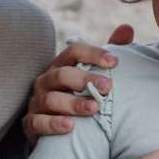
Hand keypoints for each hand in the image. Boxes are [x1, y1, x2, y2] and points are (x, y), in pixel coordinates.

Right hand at [24, 24, 134, 139]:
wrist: (59, 131)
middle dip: (85, 80)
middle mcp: (46, 80)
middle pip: (62, 74)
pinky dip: (54, 124)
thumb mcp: (94, 78)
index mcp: (62, 65)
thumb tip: (127, 28)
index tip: (115, 62)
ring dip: (73, 103)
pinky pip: (38, 122)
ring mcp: (36, 102)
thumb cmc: (80, 98)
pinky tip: (70, 127)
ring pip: (50, 99)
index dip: (93, 54)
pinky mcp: (31, 124)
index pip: (75, 51)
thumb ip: (109, 55)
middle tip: (107, 87)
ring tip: (94, 108)